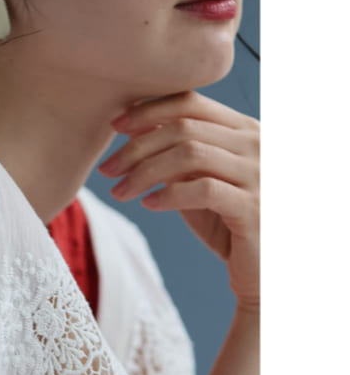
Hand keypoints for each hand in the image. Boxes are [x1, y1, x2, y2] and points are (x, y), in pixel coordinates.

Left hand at [97, 90, 259, 309]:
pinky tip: (147, 205)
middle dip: (137, 147)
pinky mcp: (253, 207)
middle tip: (108, 169)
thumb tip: (136, 131)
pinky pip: (203, 190)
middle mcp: (256, 143)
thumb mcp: (201, 185)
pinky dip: (169, 195)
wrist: (266, 271)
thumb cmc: (230, 226)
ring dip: (145, 172)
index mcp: (244, 130)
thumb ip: (178, 159)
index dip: (149, 110)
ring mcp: (259, 173)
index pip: (192, 103)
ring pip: (190, 155)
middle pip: (184, 128)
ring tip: (120, 191)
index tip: (115, 126)